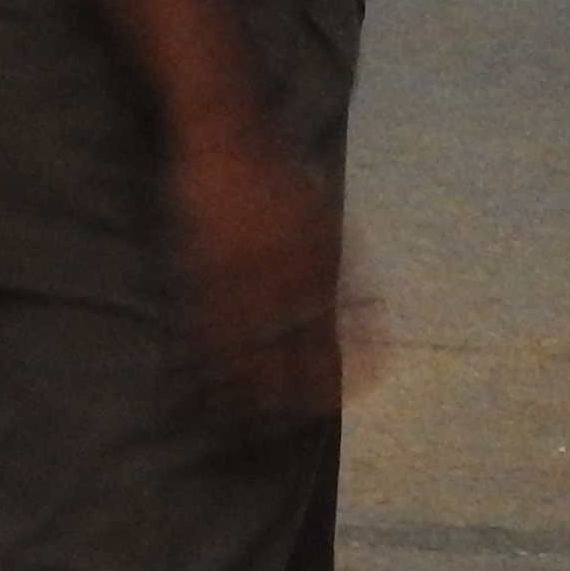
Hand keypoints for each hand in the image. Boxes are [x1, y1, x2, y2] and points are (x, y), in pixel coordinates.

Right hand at [164, 123, 354, 426]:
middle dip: (284, 400)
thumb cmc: (283, 176)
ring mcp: (239, 283)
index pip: (329, 343)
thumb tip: (368, 313)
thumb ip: (343, 271)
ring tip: (241, 431)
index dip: (327, 381)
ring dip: (243, 396)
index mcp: (320, 271)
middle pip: (287, 361)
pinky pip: (203, 335)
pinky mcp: (201, 277)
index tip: (325, 407)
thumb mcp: (328, 222)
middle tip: (279, 432)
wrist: (231, 138)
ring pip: (243, 358)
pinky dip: (204, 368)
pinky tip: (203, 392)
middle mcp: (283, 284)